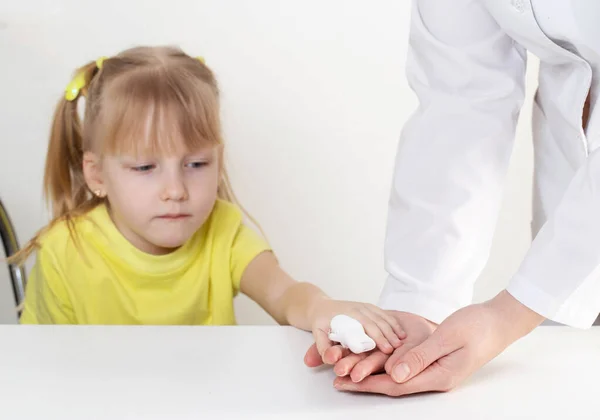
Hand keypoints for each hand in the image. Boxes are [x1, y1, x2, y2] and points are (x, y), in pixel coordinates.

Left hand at [306, 298, 406, 360]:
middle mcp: (359, 308)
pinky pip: (384, 314)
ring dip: (394, 329)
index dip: (378, 338)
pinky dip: (394, 323)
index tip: (387, 350)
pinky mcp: (370, 307)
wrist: (321, 306)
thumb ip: (322, 346)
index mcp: (348, 314)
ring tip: (402, 342)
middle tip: (398, 349)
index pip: (366, 326)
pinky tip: (402, 332)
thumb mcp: (317, 333)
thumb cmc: (320, 321)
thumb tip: (330, 359)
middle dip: (388, 335)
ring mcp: (365, 306)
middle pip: (377, 321)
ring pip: (383, 317)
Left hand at [333, 290, 544, 395]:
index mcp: (439, 376)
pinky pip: (406, 367)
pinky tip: (373, 360)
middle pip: (393, 385)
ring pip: (398, 377)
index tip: (345, 382)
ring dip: (373, 374)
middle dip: (364, 382)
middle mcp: (436, 379)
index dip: (368, 384)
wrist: (499, 321)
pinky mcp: (436, 363)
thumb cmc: (477, 326)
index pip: (395, 385)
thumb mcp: (447, 337)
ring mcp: (437, 373)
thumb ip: (420, 356)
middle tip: (337, 379)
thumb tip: (393, 374)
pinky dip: (387, 365)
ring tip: (348, 370)